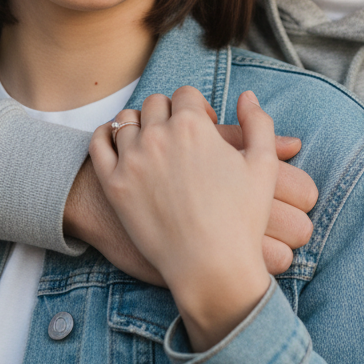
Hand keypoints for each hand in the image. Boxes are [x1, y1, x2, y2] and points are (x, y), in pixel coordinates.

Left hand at [91, 87, 279, 349]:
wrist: (211, 268)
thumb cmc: (241, 219)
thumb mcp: (264, 165)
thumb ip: (259, 122)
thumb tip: (246, 96)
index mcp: (193, 125)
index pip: (186, 94)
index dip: (198, 107)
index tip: (204, 126)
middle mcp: (158, 134)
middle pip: (156, 103)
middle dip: (170, 113)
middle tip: (180, 138)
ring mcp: (132, 159)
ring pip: (126, 120)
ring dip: (140, 124)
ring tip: (153, 144)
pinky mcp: (113, 184)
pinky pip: (99, 144)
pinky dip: (106, 136)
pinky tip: (119, 145)